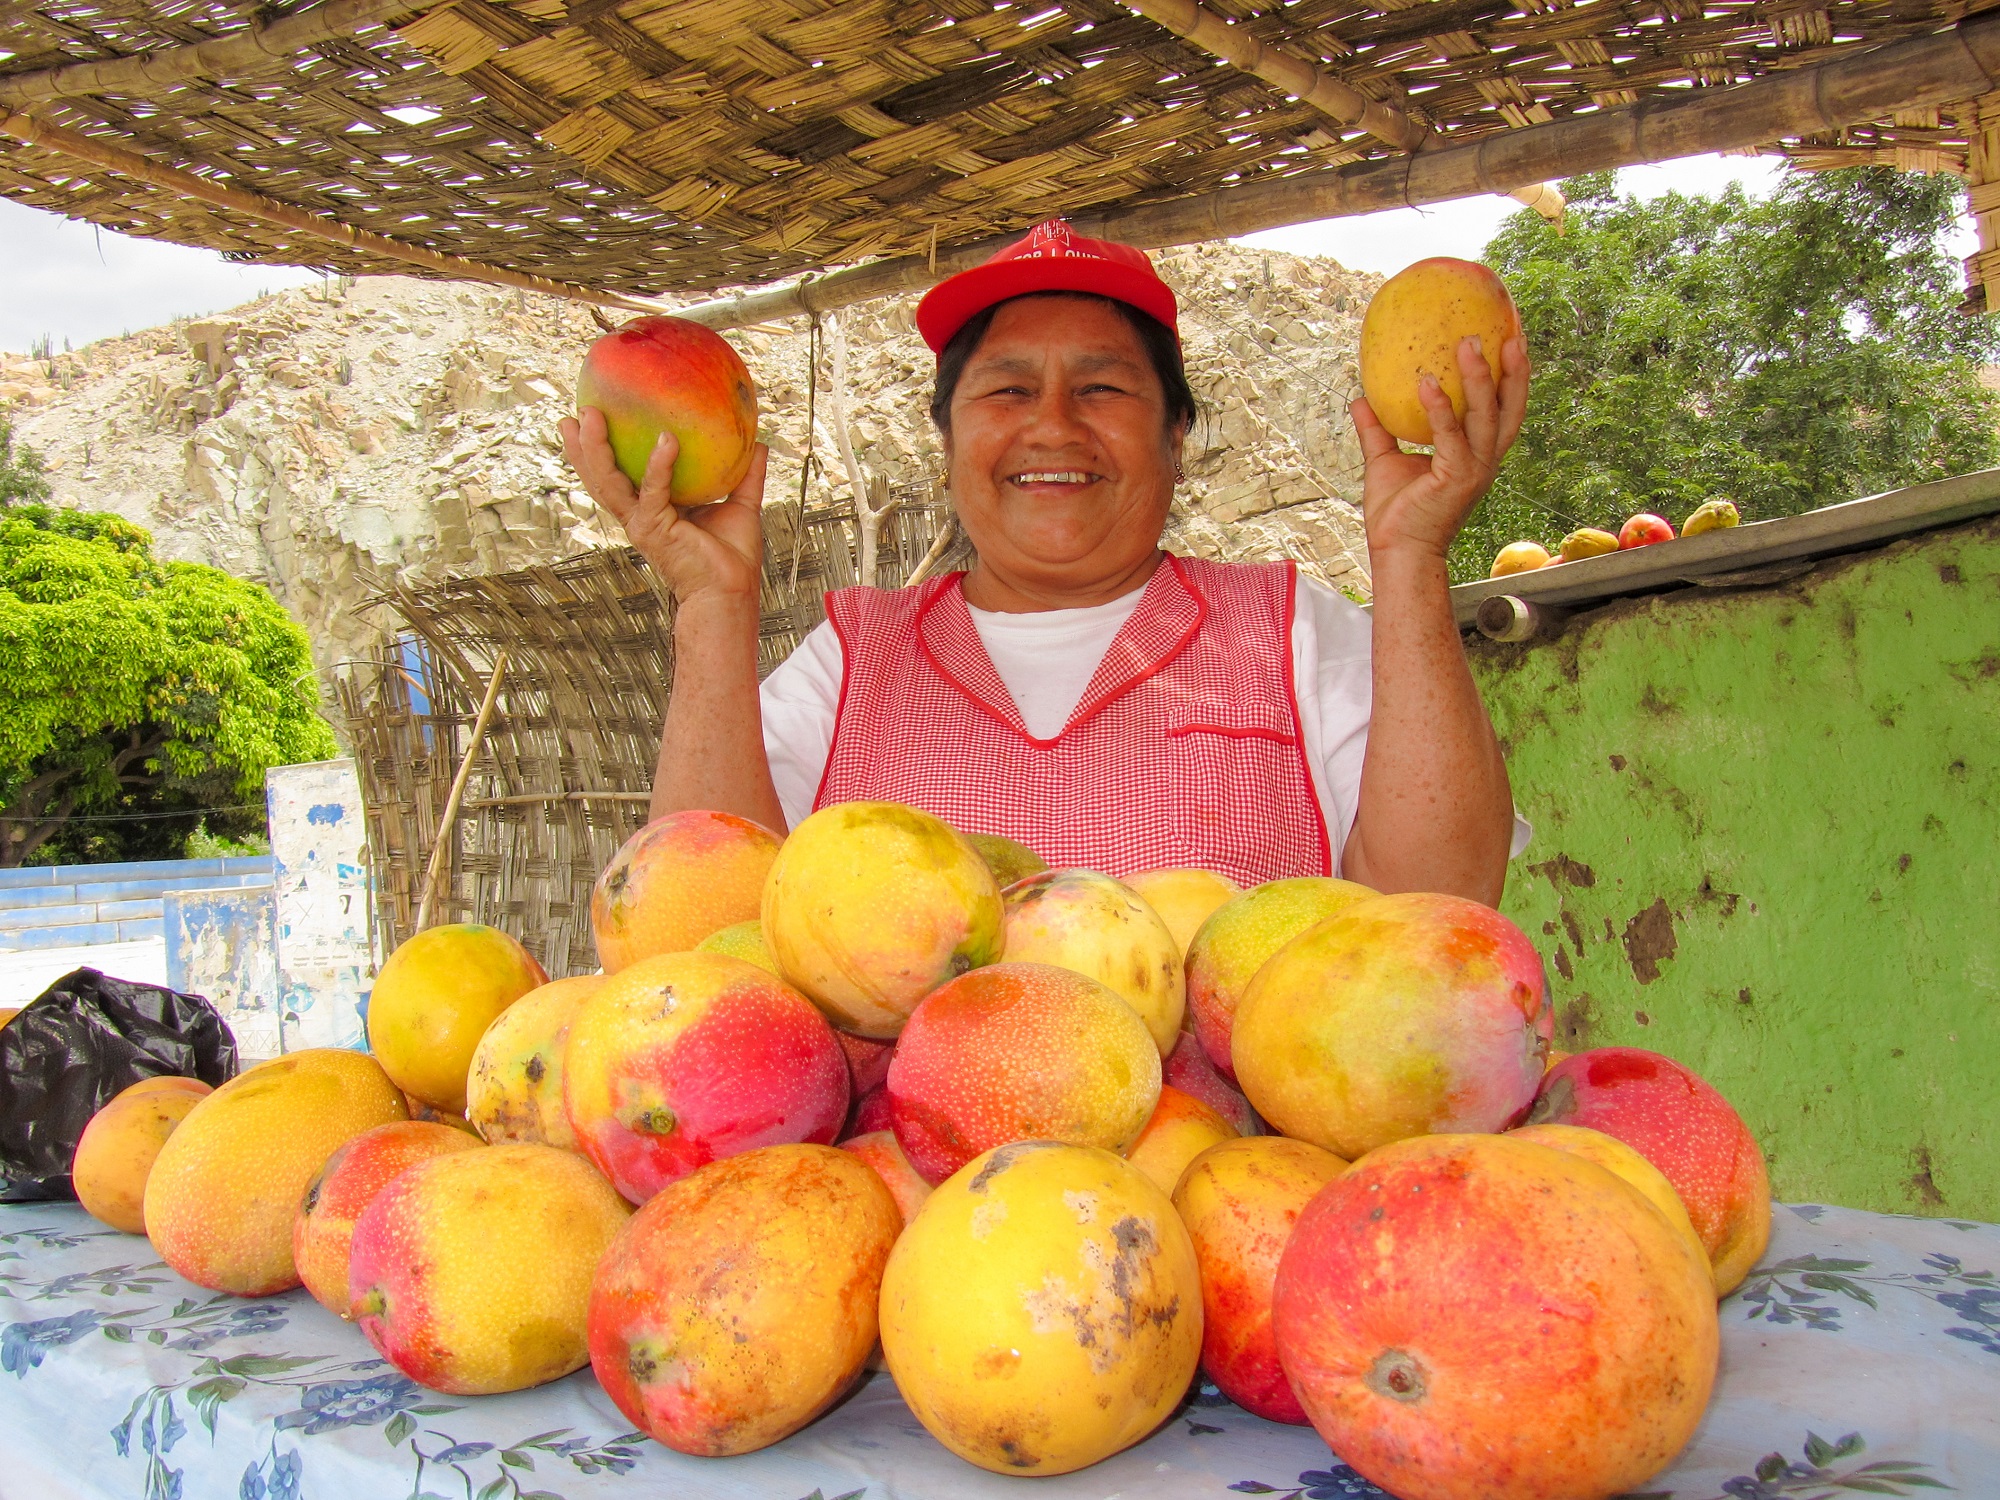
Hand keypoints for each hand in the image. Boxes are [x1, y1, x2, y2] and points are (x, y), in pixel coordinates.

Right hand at [560, 406, 765, 604]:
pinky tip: (668, 440)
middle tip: (578, 410)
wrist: (731, 592)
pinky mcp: (656, 530)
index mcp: (652, 510)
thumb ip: (747, 474)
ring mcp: (643, 524)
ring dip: (594, 449)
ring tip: (589, 416)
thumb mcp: (742, 506)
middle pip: (601, 477)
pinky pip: (654, 491)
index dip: (602, 451)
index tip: (593, 419)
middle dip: (584, 446)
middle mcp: (640, 516)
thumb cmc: (733, 558)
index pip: (620, 475)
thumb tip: (760, 442)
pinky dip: (659, 465)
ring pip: (607, 482)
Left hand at [1350, 334, 1528, 560]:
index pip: (1504, 409)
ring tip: (1468, 343)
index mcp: (1475, 455)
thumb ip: (1377, 428)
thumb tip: (1360, 397)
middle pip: (1510, 408)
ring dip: (1479, 378)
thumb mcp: (1384, 461)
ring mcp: (1474, 470)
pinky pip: (1450, 436)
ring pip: (1486, 416)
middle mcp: (1483, 460)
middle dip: (1515, 371)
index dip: (1513, 377)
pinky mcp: (1457, 479)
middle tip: (1510, 332)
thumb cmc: (1396, 514)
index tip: (1512, 340)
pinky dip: (1440, 408)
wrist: (1397, 552)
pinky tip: (1426, 381)